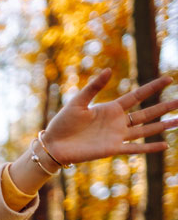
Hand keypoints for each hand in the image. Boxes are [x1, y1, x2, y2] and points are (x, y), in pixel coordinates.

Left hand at [41, 69, 177, 165]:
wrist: (53, 145)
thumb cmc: (62, 123)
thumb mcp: (78, 102)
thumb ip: (94, 87)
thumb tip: (109, 70)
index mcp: (110, 108)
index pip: (137, 96)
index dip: (153, 87)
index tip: (169, 78)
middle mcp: (117, 122)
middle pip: (147, 113)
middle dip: (164, 107)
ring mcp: (116, 136)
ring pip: (145, 130)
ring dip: (162, 126)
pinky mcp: (112, 149)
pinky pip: (134, 148)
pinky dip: (149, 147)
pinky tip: (164, 145)